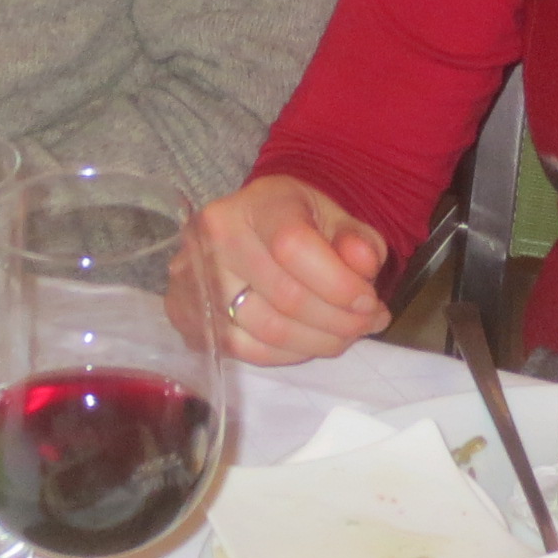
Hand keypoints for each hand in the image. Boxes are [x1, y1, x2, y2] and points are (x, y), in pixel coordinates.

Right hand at [176, 176, 390, 365]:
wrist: (251, 226)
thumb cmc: (298, 221)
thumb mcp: (336, 217)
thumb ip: (358, 240)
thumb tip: (365, 265)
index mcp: (256, 203)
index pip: (294, 246)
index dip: (339, 283)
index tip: (370, 301)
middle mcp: (215, 237)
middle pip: (286, 296)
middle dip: (340, 321)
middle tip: (368, 324)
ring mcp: (194, 278)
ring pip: (269, 331)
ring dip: (320, 342)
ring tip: (347, 334)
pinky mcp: (187, 314)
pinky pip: (248, 351)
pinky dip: (290, 354)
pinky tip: (312, 342)